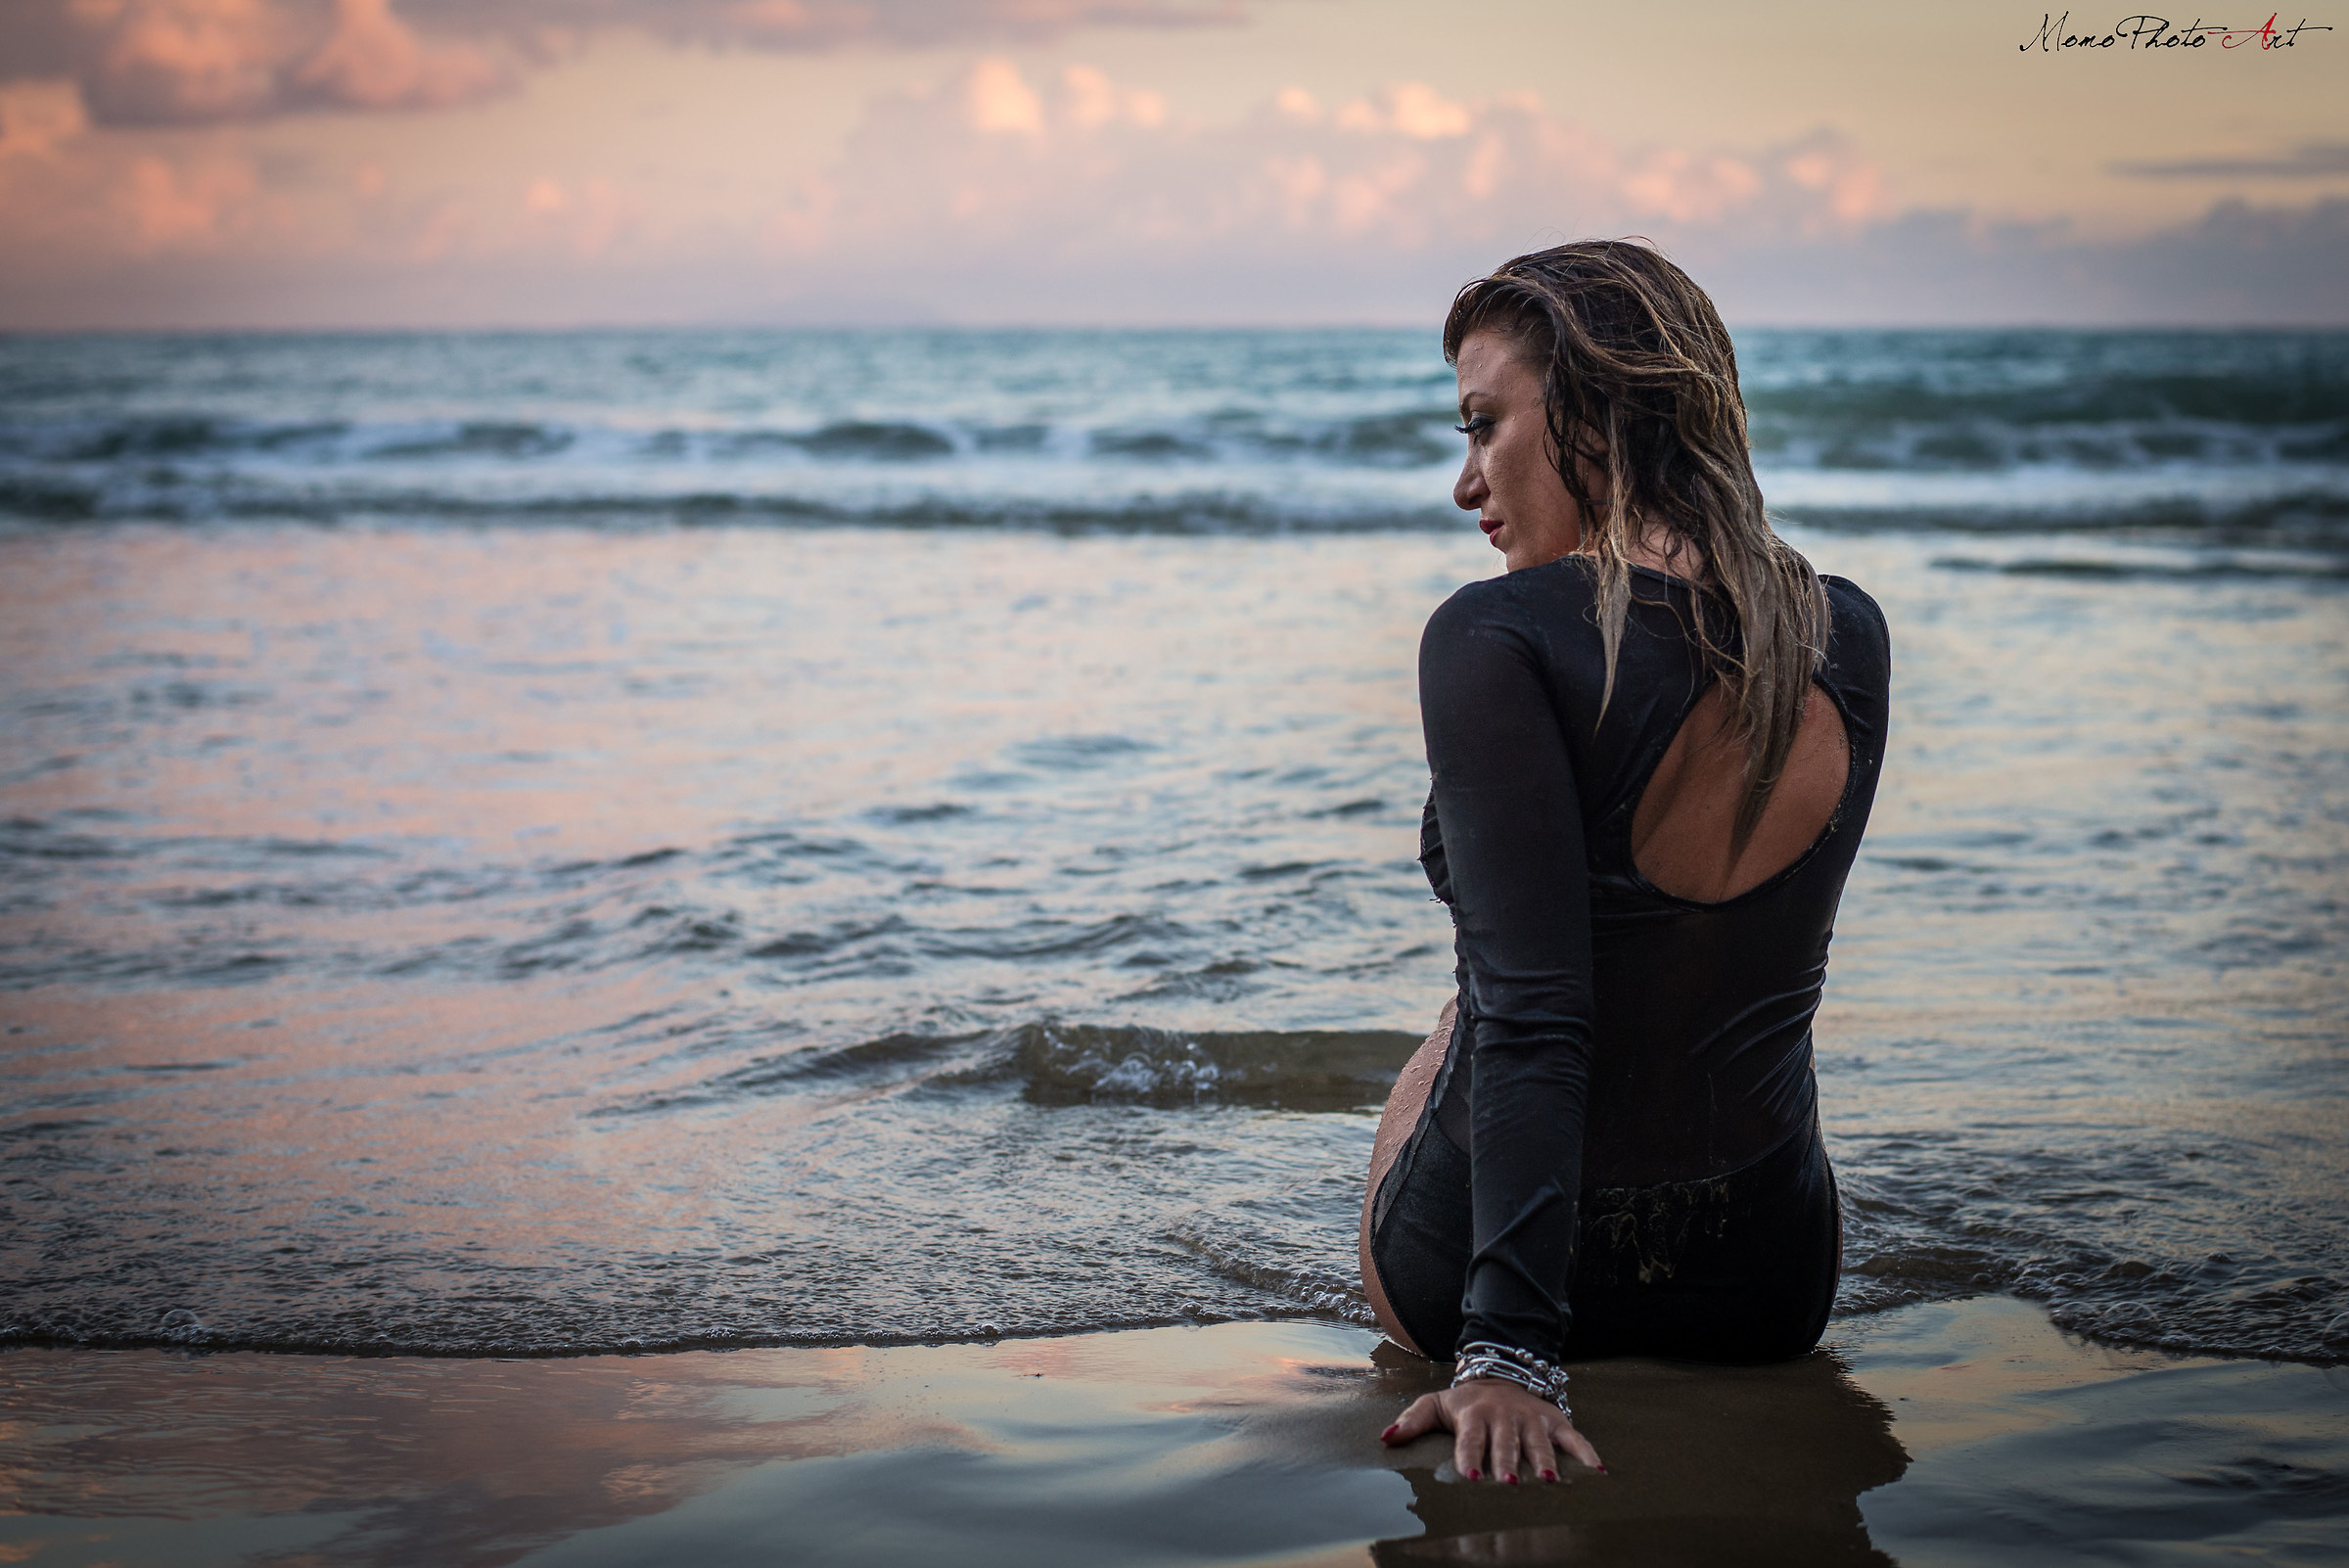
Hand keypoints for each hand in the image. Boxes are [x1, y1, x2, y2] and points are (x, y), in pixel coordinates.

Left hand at [1380, 1376, 1604, 1483]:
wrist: (1500, 1373)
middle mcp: (1504, 1415)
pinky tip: (1595, 1472)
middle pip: (1506, 1443)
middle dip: (1507, 1463)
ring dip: (1544, 1460)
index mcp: (1474, 1415)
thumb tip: (1385, 1439)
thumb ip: (1412, 1422)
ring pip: (1539, 1441)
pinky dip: (1586, 1452)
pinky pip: (1574, 1436)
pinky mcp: (1555, 1419)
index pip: (1470, 1438)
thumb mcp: (1435, 1405)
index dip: (1470, 1457)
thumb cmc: (1465, 1403)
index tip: (1472, 1477)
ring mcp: (1532, 1418)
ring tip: (1548, 1481)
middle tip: (1509, 1485)